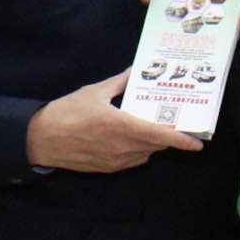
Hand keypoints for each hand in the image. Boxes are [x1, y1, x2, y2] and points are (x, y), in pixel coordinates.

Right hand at [27, 73, 194, 171]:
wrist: (41, 139)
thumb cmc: (66, 112)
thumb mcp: (93, 92)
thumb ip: (119, 82)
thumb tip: (137, 70)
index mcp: (120, 125)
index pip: (159, 135)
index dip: (181, 140)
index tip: (198, 143)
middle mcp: (122, 146)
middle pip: (156, 145)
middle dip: (170, 138)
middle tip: (181, 126)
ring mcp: (115, 160)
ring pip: (146, 153)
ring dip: (153, 143)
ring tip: (154, 127)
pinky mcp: (108, 168)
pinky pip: (133, 160)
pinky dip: (139, 150)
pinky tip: (134, 138)